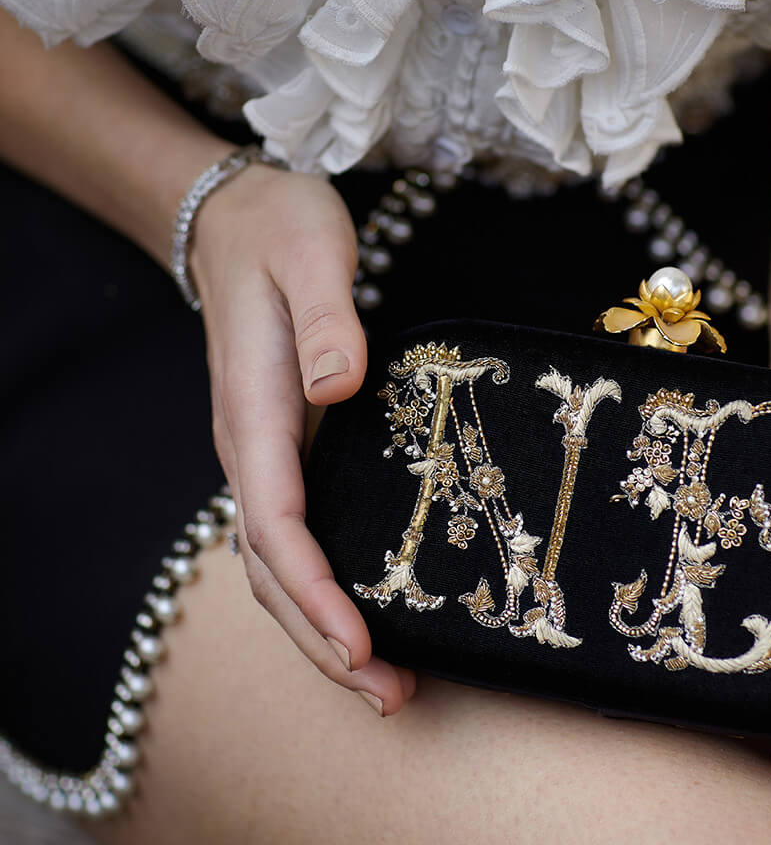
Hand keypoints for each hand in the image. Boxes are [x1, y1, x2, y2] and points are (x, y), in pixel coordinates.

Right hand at [190, 164, 414, 715]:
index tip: (360, 643)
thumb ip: (326, 317)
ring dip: (322, 627)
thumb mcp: (311, 253)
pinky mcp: (286, 449)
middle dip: (322, 638)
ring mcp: (265, 451)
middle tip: (389, 694)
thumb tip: (339, 386)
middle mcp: (252, 446)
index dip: (314, 590)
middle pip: (271, 567)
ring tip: (383, 681)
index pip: (275, 522)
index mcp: (254, 410)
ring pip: (278, 562)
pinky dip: (323, 586)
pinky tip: (363, 609)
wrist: (237, 221)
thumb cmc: (279, 231)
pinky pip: (295, 536)